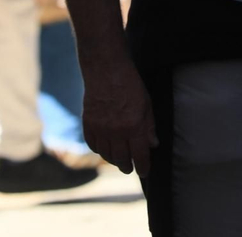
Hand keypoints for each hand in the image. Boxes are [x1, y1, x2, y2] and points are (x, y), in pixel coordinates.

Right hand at [81, 56, 158, 175]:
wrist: (106, 69)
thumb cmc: (130, 84)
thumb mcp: (147, 104)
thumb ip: (149, 126)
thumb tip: (153, 145)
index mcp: (134, 126)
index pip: (140, 156)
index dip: (143, 167)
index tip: (145, 172)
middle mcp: (116, 131)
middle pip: (122, 160)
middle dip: (127, 167)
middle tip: (130, 168)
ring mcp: (100, 128)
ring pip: (106, 155)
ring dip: (113, 160)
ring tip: (118, 159)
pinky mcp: (88, 123)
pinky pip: (93, 145)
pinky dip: (99, 150)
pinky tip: (104, 148)